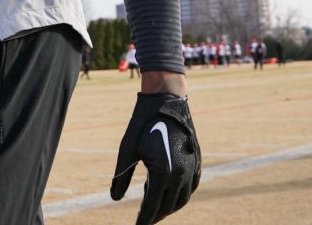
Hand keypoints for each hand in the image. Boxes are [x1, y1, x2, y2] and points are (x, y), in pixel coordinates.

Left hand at [111, 92, 201, 223]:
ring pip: (182, 199)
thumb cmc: (142, 123)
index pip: (152, 207)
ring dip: (169, 207)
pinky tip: (169, 194)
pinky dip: (181, 195)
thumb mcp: (126, 150)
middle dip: (155, 216)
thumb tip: (115, 198)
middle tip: (144, 220)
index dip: (143, 220)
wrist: (165, 99)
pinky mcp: (196, 159)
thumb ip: (121, 177)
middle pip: (168, 206)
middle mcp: (181, 174)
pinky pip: (191, 186)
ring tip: (154, 209)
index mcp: (163, 173)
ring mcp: (192, 167)